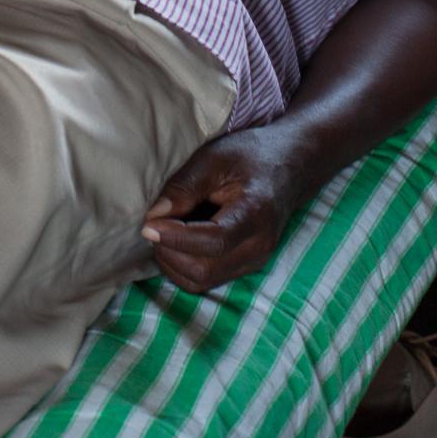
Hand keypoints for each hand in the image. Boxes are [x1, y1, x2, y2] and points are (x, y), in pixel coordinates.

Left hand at [140, 127, 305, 293]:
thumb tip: (154, 217)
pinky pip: (207, 280)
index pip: (213, 241)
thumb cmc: (250, 156)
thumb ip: (184, 186)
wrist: (288, 166)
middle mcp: (259, 246)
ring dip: (173, 263)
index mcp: (255, 213)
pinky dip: (183, 267)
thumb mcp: (215, 158)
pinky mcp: (245, 267)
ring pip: (202, 281)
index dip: (176, 237)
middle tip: (153, 226)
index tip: (148, 225)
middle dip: (169, 252)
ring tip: (164, 233)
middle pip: (204, 269)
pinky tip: (177, 242)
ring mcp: (255, 261)